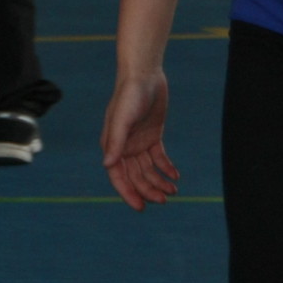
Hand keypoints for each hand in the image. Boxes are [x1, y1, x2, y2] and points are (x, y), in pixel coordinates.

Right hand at [102, 72, 179, 209]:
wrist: (144, 74)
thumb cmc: (129, 94)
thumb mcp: (122, 118)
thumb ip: (114, 141)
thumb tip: (107, 164)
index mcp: (112, 145)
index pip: (118, 176)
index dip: (128, 193)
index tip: (141, 207)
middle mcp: (123, 146)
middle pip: (135, 176)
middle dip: (148, 190)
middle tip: (164, 200)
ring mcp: (138, 142)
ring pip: (147, 169)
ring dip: (158, 181)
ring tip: (173, 191)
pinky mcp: (152, 135)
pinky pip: (158, 158)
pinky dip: (166, 168)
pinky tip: (175, 175)